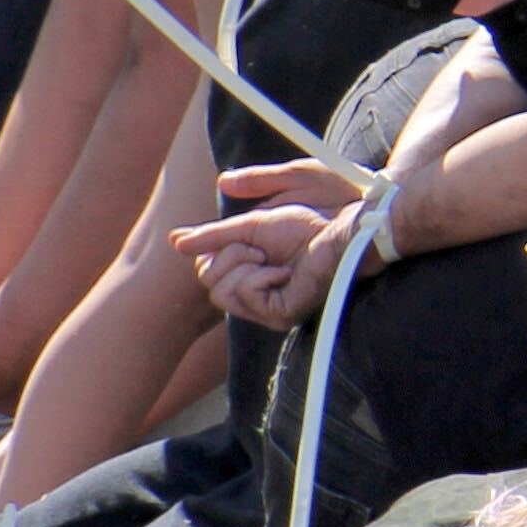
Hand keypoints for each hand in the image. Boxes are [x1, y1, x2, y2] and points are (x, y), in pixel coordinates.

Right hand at [178, 160, 369, 322]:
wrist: (350, 221)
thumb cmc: (317, 213)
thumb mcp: (255, 218)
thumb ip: (218, 231)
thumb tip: (176, 241)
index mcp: (252, 267)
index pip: (205, 270)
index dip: (211, 248)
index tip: (246, 235)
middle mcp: (258, 290)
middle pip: (207, 281)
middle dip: (228, 252)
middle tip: (262, 246)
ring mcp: (270, 304)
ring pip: (220, 293)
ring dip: (241, 263)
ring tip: (272, 257)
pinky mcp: (282, 313)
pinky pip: (244, 297)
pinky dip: (258, 277)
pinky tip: (285, 271)